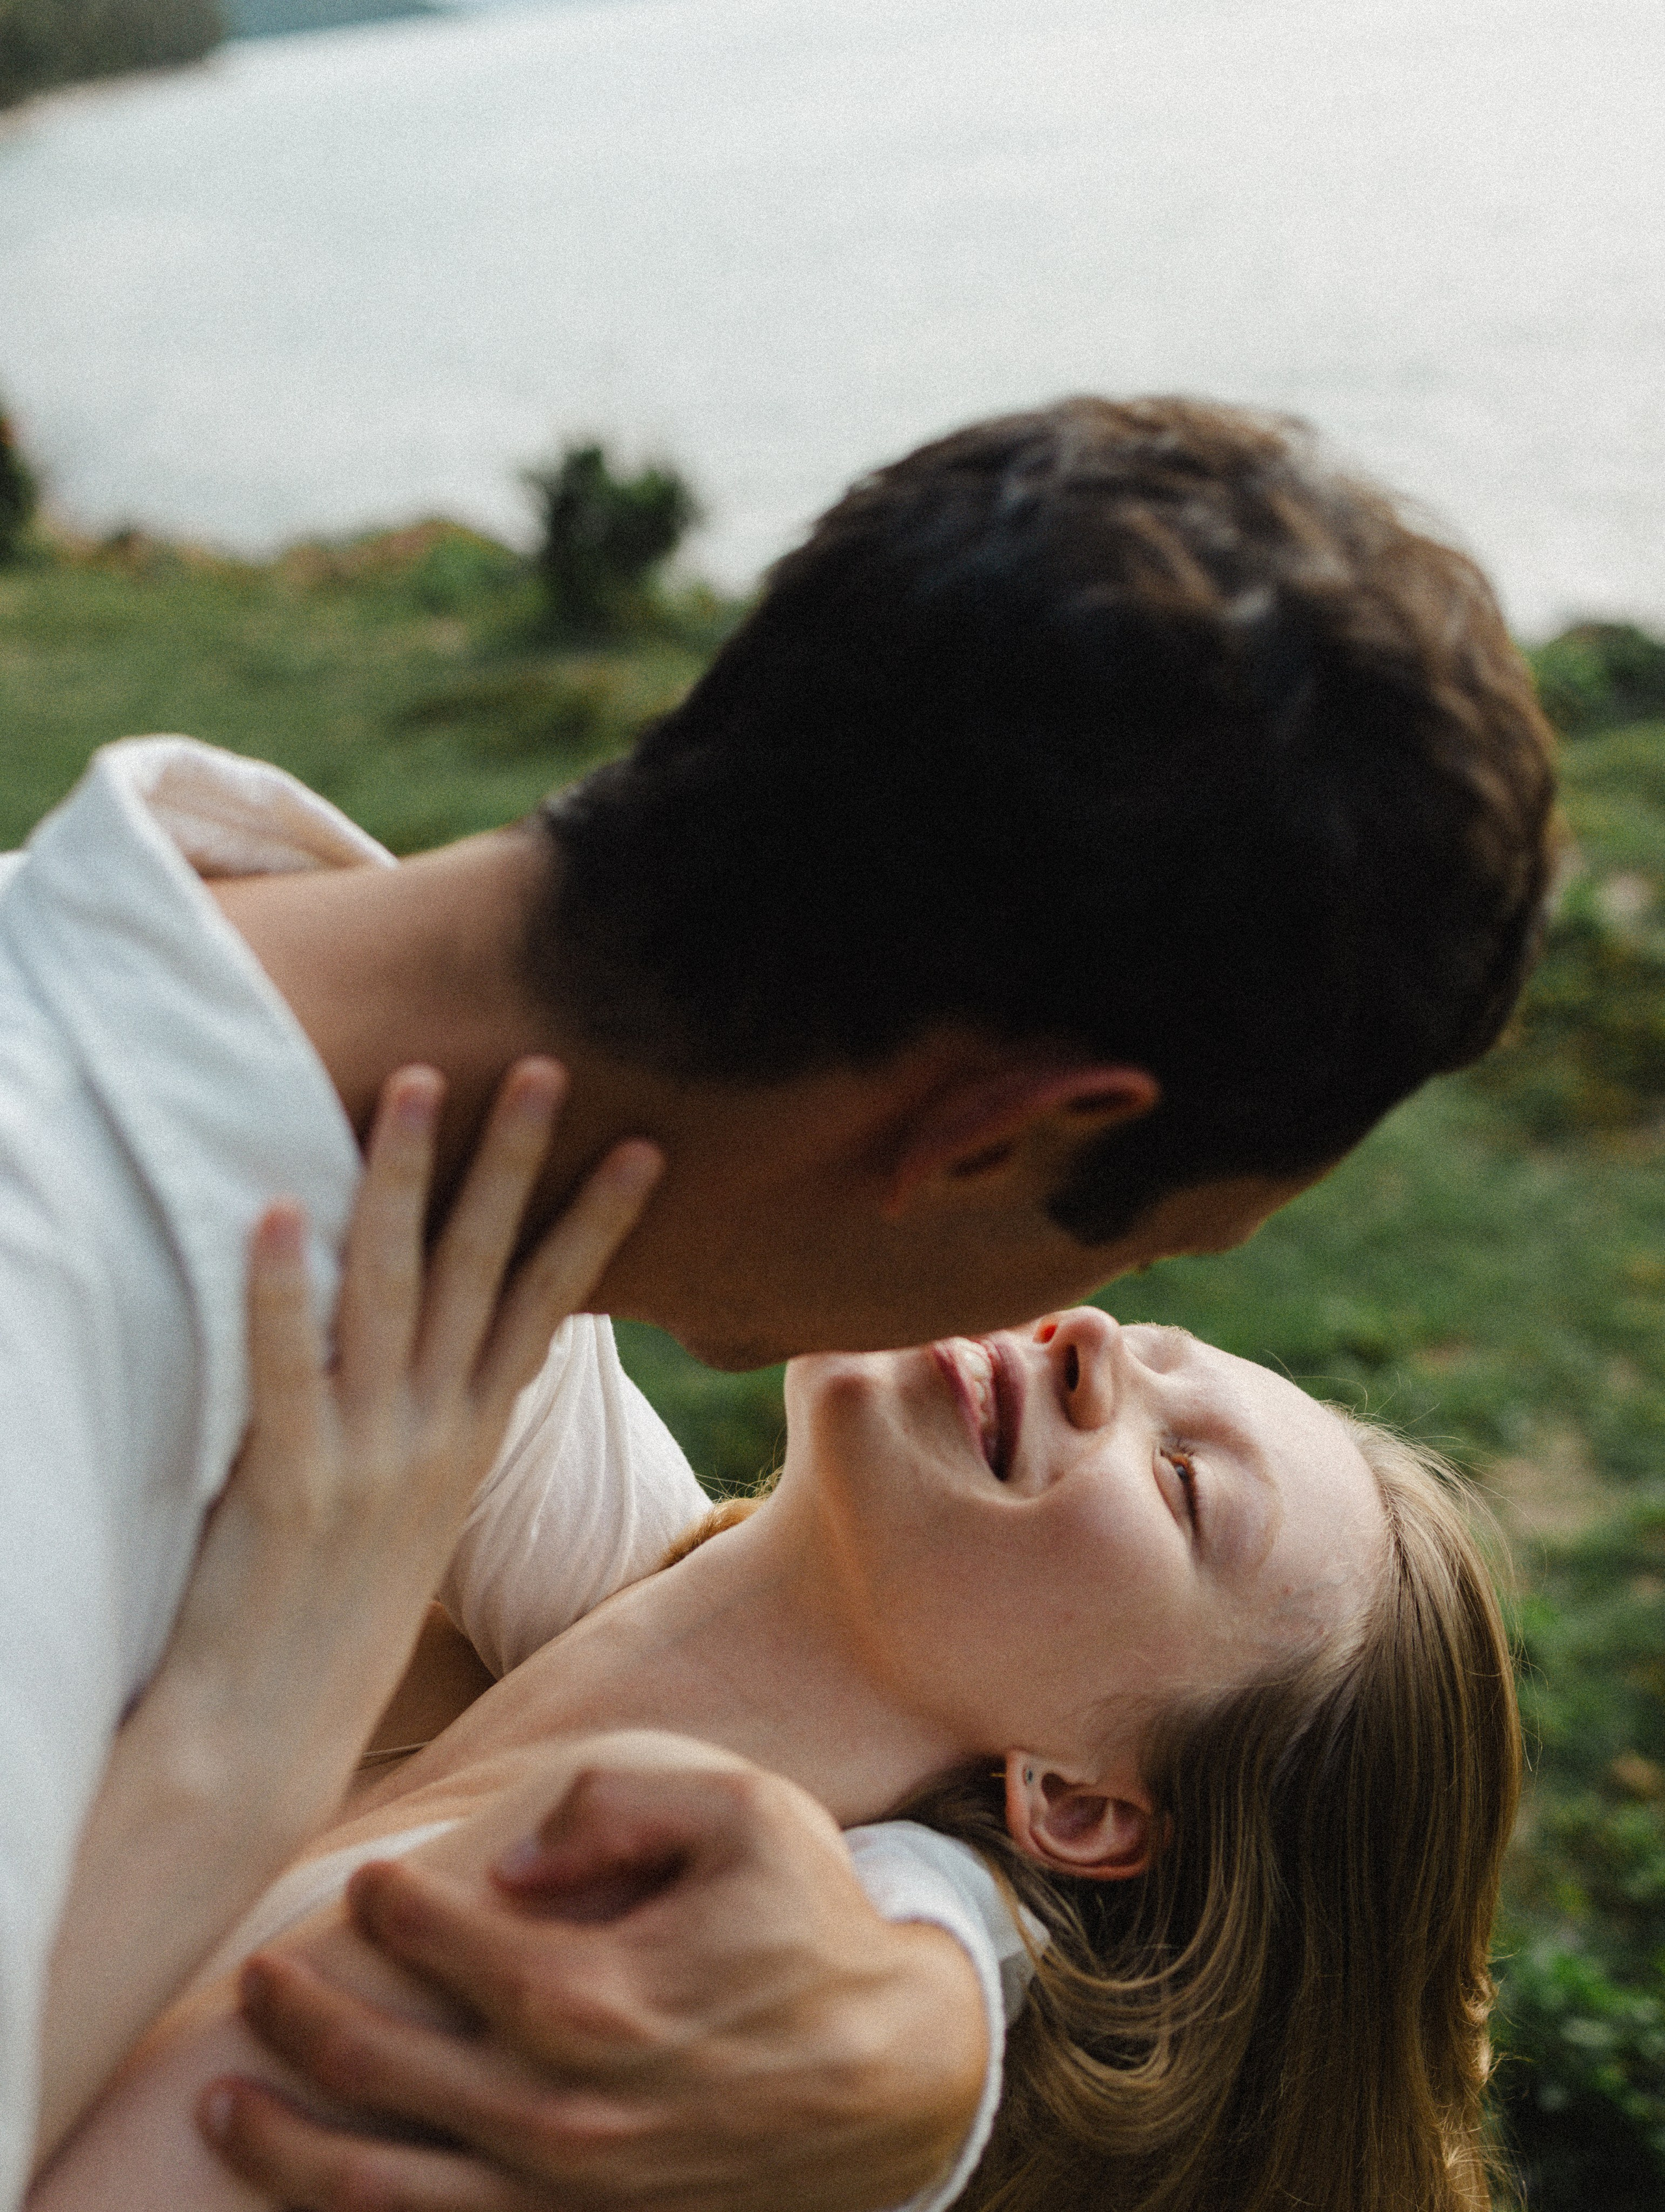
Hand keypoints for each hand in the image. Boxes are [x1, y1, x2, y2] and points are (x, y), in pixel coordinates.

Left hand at [138, 1057, 662, 1844]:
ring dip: (406, 1181)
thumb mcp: (404, 1511)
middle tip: (542, 1066)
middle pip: (484, 1272)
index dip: (595, 1222)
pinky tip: (278, 1211)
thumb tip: (434, 1345)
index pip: (548, 1306)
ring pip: (395, 1291)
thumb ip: (422, 1424)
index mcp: (467, 1442)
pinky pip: (288, 1370)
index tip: (642, 1145)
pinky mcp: (287, 1487)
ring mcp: (368, 1460)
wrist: (266, 1741)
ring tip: (416, 1084)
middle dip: (515, 1163)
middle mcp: (434, 1438)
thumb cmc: (328, 1618)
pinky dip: (282, 1290)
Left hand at [201, 1752, 988, 2211]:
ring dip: (292, 2149)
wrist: (899, 2078)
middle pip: (385, 2073)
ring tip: (229, 2106)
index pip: (447, 1946)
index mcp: (597, 1995)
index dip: (392, 1911)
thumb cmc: (814, 1926)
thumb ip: (618, 1804)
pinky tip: (321, 2195)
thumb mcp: (745, 1812)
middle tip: (258, 1984)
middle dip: (303, 2025)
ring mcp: (572, 2190)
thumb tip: (512, 1857)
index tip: (369, 1887)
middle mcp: (566, 2109)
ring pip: (389, 2188)